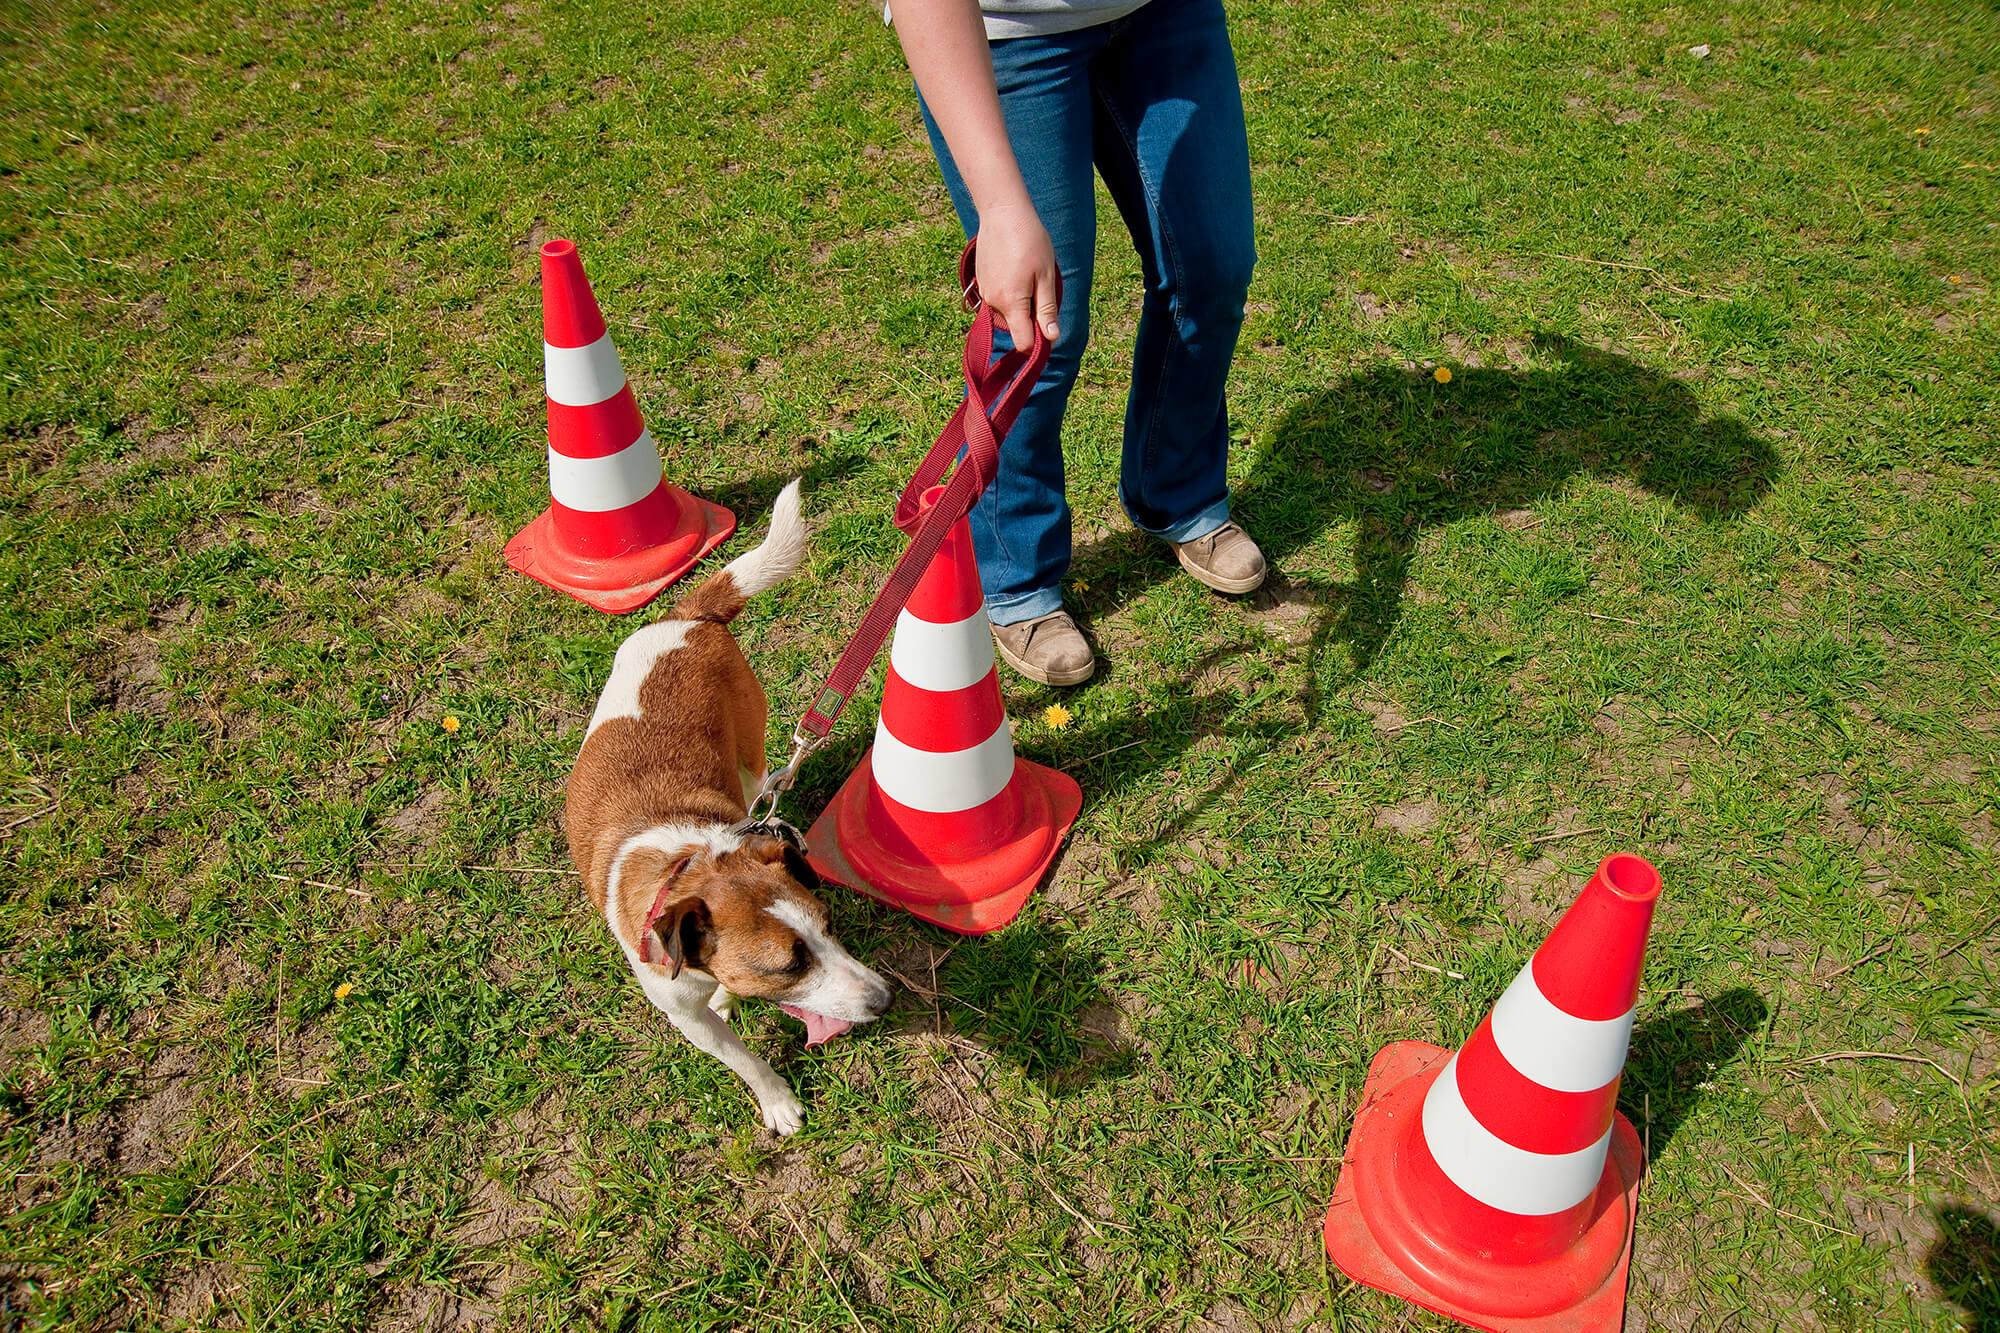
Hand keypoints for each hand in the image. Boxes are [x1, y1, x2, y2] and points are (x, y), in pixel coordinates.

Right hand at [975, 200, 1060, 343]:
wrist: (1002, 212)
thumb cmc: (1029, 241)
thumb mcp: (1046, 276)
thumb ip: (1047, 309)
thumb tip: (1051, 338)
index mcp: (1011, 304)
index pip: (1023, 343)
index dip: (1038, 342)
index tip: (1049, 327)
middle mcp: (993, 303)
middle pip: (1016, 327)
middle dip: (1030, 317)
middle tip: (1041, 285)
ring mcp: (984, 292)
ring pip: (1007, 312)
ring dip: (1020, 303)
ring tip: (1027, 272)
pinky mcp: (980, 282)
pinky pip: (998, 298)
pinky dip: (1010, 292)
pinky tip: (1015, 267)